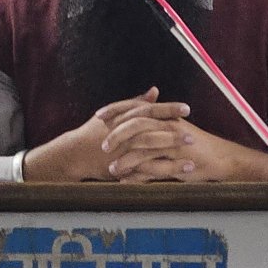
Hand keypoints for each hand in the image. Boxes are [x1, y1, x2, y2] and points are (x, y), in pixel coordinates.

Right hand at [24, 90, 192, 181]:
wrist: (75, 154)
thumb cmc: (94, 132)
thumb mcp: (114, 113)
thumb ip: (136, 103)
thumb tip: (155, 91)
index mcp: (123, 118)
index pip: (149, 111)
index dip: (168, 109)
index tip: (187, 108)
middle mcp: (124, 134)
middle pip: (152, 132)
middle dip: (173, 135)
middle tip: (192, 137)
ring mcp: (122, 152)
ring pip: (150, 154)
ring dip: (172, 158)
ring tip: (192, 160)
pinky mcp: (122, 168)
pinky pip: (144, 172)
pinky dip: (161, 173)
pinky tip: (176, 176)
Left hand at [104, 117, 267, 182]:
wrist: (221, 158)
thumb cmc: (195, 145)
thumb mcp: (175, 129)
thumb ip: (157, 120)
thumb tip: (139, 112)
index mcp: (165, 116)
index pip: (137, 107)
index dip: (116, 109)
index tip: (99, 115)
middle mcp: (168, 126)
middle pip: (137, 125)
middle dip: (117, 135)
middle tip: (103, 146)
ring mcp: (174, 144)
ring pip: (143, 148)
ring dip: (125, 159)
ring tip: (111, 169)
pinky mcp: (178, 161)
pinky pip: (154, 168)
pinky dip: (138, 176)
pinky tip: (126, 181)